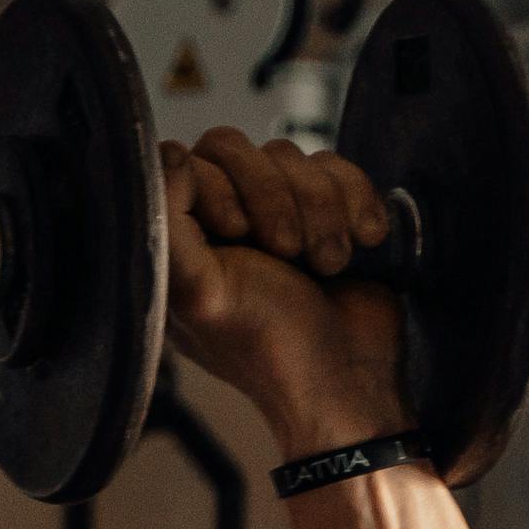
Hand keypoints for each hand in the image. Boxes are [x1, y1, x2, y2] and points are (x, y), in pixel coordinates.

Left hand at [162, 129, 409, 456]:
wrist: (348, 380)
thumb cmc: (270, 344)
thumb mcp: (200, 290)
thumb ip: (166, 221)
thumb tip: (170, 154)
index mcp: (186, 241)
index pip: (194, 160)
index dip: (225, 187)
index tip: (239, 234)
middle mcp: (227, 223)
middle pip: (242, 148)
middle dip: (277, 199)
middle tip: (288, 254)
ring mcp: (280, 215)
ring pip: (294, 157)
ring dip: (321, 211)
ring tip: (326, 265)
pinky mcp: (329, 213)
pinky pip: (339, 168)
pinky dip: (356, 203)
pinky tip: (362, 244)